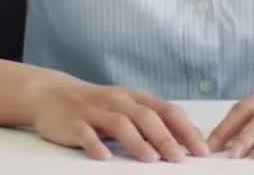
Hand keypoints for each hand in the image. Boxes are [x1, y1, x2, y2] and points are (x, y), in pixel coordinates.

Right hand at [26, 76, 208, 162]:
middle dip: (165, 138)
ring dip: (137, 141)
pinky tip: (105, 157)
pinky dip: (96, 145)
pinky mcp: (74, 123)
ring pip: (119, 124)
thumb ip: (153, 121)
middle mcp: (118, 101)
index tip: (202, 150)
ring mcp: (95, 111)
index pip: (167, 110)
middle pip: (146, 116)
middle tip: (179, 158)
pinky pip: (86, 133)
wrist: (52, 94)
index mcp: (135, 98)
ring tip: (151, 159)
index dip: (186, 129)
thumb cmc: (97, 105)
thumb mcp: (126, 108)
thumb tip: (186, 140)